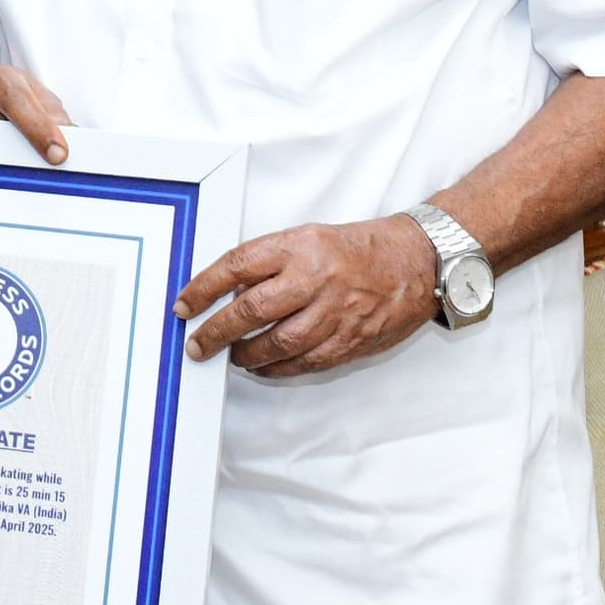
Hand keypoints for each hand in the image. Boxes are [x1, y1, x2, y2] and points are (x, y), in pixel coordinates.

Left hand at [175, 214, 435, 376]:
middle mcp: (317, 278)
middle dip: (216, 330)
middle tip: (196, 343)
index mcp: (301, 246)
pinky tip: (263, 366)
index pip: (237, 265)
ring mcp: (335, 312)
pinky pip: (306, 362)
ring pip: (278, 343)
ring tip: (230, 355)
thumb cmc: (362, 248)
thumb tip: (229, 292)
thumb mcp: (310, 237)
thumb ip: (272, 264)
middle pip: (251, 310)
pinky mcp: (351, 340)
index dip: (204, 288)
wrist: (420, 261)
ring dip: (246, 355)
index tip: (184, 304)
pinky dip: (279, 368)